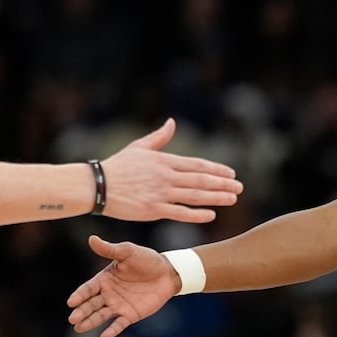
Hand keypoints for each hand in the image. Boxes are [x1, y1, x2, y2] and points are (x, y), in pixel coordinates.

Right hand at [67, 236, 182, 336]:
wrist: (167, 272)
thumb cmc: (146, 259)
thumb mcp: (127, 252)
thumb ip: (110, 249)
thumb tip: (92, 239)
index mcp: (104, 279)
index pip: (87, 289)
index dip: (79, 295)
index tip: (71, 302)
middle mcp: (108, 294)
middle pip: (91, 304)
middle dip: (82, 311)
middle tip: (73, 319)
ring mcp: (118, 306)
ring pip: (101, 315)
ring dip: (90, 322)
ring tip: (79, 328)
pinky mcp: (130, 315)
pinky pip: (119, 324)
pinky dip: (112, 330)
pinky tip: (104, 335)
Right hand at [99, 118, 240, 222]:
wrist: (97, 185)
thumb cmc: (117, 166)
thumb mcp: (139, 147)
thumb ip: (159, 137)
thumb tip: (171, 122)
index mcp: (164, 161)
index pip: (197, 165)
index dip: (216, 169)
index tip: (231, 174)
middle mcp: (166, 176)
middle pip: (201, 180)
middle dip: (223, 184)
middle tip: (239, 188)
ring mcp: (161, 193)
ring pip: (195, 195)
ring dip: (216, 197)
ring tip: (232, 199)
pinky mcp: (153, 209)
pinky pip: (180, 212)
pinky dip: (196, 214)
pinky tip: (211, 214)